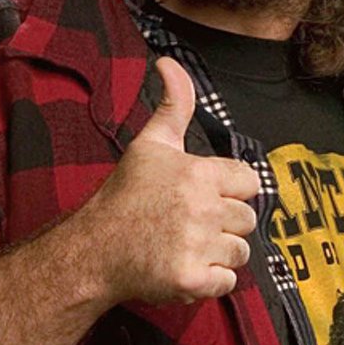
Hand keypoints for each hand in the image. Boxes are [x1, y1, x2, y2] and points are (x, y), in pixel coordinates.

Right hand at [79, 57, 261, 305]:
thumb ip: (174, 103)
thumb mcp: (151, 143)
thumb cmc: (125, 196)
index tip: (202, 196)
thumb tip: (169, 62)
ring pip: (240, 251)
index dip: (228, 189)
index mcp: (198, 173)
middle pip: (247, 219)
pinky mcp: (191, 279)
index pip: (249, 181)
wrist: (94, 249)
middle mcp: (201, 208)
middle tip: (188, 223)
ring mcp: (197, 245)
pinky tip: (184, 266)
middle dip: (223, 223)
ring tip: (185, 245)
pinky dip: (210, 280)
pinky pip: (228, 281)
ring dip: (218, 252)